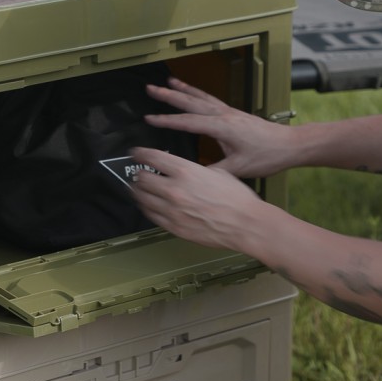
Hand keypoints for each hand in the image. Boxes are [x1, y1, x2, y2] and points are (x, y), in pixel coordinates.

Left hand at [130, 146, 264, 250]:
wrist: (245, 224)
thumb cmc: (237, 198)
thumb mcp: (218, 172)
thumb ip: (195, 171)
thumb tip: (185, 171)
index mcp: (185, 171)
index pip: (152, 158)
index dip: (140, 153)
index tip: (136, 153)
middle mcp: (174, 189)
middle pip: (141, 179)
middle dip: (138, 174)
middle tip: (138, 173)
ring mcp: (171, 210)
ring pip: (142, 198)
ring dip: (138, 192)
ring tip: (138, 189)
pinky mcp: (173, 227)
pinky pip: (151, 216)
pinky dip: (146, 209)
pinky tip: (148, 206)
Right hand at [144, 78, 292, 177]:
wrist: (290, 145)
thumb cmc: (268, 156)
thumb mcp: (238, 169)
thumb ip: (214, 171)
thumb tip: (194, 174)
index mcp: (222, 127)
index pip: (188, 122)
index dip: (167, 120)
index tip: (149, 118)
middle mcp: (224, 115)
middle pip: (191, 102)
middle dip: (169, 96)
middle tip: (150, 89)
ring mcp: (230, 112)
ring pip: (201, 97)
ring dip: (183, 90)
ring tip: (168, 82)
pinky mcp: (235, 113)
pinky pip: (211, 99)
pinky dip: (198, 93)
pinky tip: (193, 92)